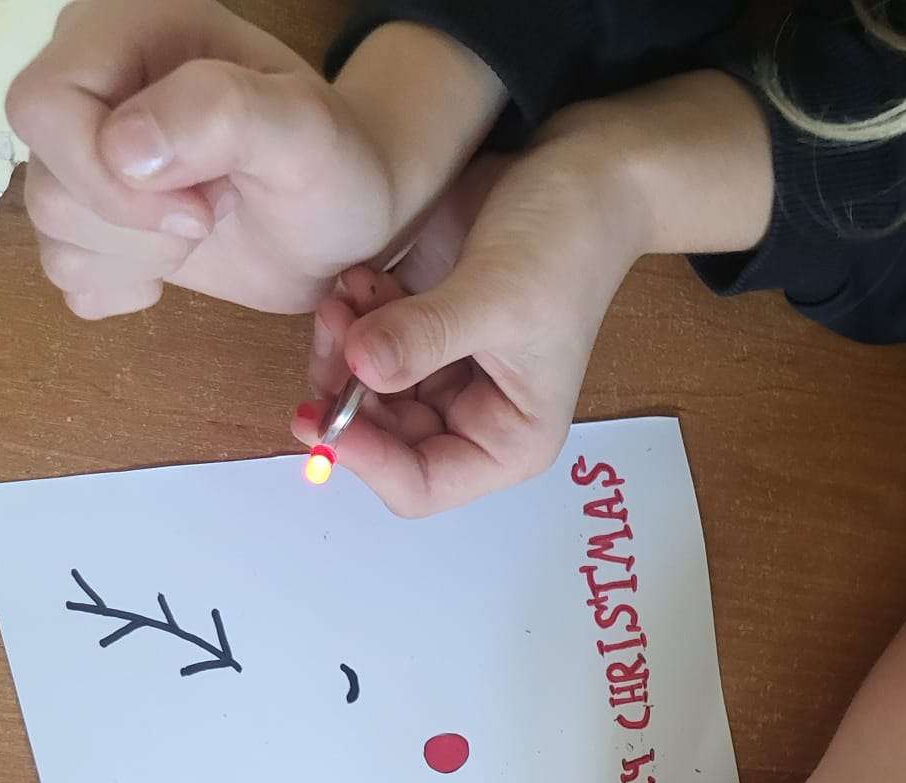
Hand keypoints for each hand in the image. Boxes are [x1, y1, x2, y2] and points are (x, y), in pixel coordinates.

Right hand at [7, 3, 499, 318]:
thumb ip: (219, 114)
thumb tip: (121, 149)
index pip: (44, 105)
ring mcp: (85, 151)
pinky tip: (175, 265)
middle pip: (42, 173)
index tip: (199, 205)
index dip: (108, 176)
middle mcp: (92, 82)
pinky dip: (121, 285)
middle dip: (131, 224)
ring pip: (51, 227)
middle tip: (208, 218)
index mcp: (127, 29)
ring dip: (136, 256)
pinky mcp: (94, 218)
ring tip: (202, 229)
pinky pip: (65, 269)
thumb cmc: (334, 165)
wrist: (344, 219)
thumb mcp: (303, 132)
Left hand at [289, 68, 772, 514]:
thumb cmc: (564, 244)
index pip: (421, 485)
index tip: (322, 414)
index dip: (369, 460)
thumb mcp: (496, 295)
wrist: (583, 175)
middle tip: (332, 323)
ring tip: (347, 292)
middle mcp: (470, 421)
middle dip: (347, 391)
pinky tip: (359, 277)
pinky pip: (362, 346)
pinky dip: (350, 318)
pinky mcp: (420, 333)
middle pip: (380, 441)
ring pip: (361, 393)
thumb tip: (356, 368)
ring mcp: (442, 377)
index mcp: (505, 440)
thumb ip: (426, 337)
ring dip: (341, 348)